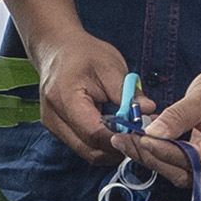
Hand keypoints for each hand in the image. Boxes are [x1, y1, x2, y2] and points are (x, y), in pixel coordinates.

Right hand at [30, 29, 127, 161]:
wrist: (57, 48)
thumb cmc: (83, 53)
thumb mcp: (110, 66)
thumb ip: (128, 92)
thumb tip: (147, 110)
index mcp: (65, 99)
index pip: (94, 134)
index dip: (120, 138)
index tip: (139, 133)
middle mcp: (53, 118)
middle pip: (89, 150)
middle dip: (117, 147)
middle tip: (136, 135)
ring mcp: (52, 126)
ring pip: (86, 152)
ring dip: (109, 147)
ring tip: (125, 130)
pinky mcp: (57, 129)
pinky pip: (82, 145)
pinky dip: (99, 142)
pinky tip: (111, 128)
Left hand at [133, 57, 200, 188]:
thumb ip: (179, 115)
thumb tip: (152, 134)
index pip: (193, 159)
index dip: (162, 151)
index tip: (137, 138)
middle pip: (188, 174)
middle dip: (154, 159)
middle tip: (124, 141)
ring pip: (187, 177)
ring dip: (158, 161)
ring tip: (131, 142)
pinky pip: (191, 171)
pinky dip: (169, 160)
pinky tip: (149, 145)